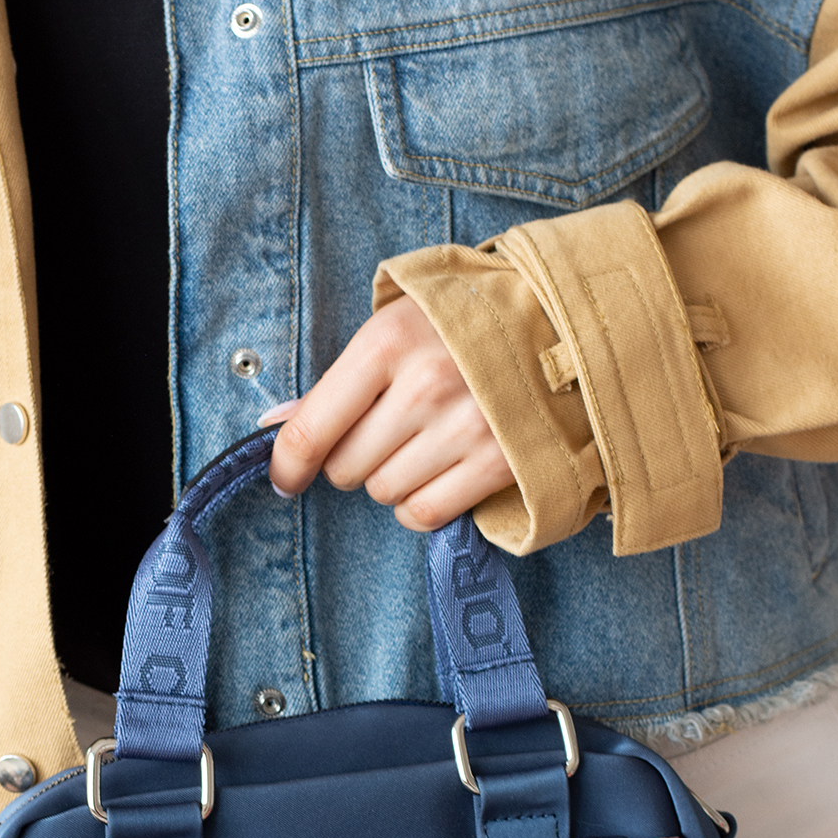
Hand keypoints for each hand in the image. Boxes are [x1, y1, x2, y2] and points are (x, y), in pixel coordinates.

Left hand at [264, 296, 513, 530]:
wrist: (559, 324)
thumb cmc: (463, 325)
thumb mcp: (396, 327)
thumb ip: (338, 380)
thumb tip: (278, 425)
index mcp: (388, 342)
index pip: (311, 430)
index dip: (288, 465)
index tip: (285, 479)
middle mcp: (424, 386)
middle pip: (346, 468)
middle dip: (351, 460)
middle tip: (382, 434)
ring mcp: (463, 427)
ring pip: (383, 492)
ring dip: (390, 479)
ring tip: (421, 442)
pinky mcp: (496, 463)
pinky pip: (423, 513)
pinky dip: (419, 503)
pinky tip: (436, 471)